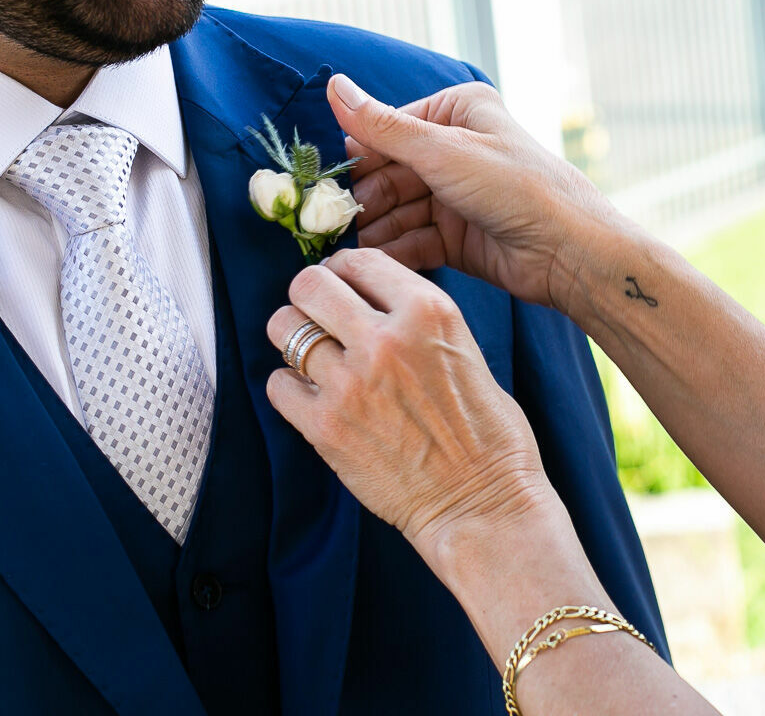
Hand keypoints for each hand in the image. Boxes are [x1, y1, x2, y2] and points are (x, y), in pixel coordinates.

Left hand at [265, 249, 557, 565]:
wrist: (483, 505)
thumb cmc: (487, 433)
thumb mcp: (463, 348)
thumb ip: (414, 319)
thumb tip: (367, 300)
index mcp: (428, 311)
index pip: (359, 260)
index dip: (342, 270)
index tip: (340, 286)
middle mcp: (385, 338)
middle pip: (309, 284)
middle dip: (308, 296)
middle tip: (316, 316)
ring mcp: (351, 383)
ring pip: (285, 328)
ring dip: (293, 339)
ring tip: (311, 358)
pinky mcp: (326, 427)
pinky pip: (278, 385)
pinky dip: (290, 389)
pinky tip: (312, 399)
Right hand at [326, 74, 621, 313]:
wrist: (568, 250)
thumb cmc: (515, 185)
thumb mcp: (443, 151)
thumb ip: (382, 127)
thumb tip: (335, 86)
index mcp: (457, 112)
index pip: (390, 129)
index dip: (358, 156)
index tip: (325, 182)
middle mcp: (455, 149)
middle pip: (391, 172)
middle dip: (365, 198)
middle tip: (331, 221)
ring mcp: (456, 194)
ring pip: (398, 208)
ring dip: (375, 228)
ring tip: (347, 247)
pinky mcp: (457, 235)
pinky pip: (413, 238)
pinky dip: (394, 250)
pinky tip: (374, 262)